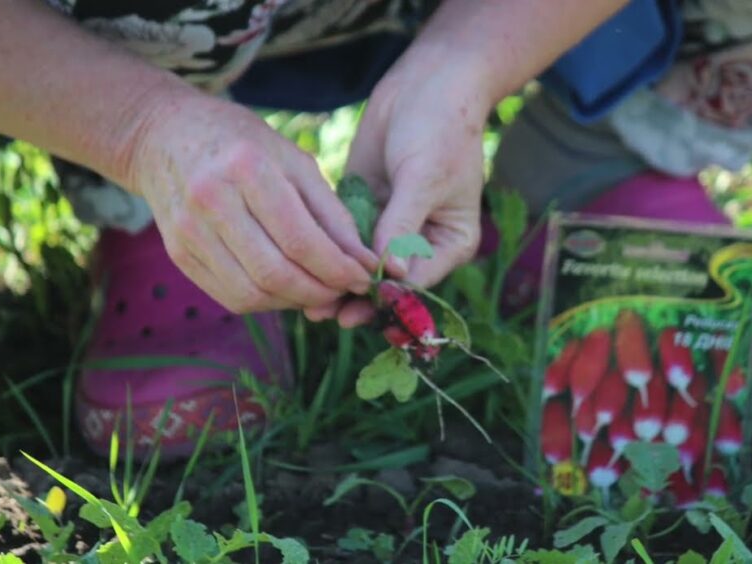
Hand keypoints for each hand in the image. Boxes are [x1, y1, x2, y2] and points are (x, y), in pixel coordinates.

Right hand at [124, 93, 376, 312]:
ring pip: (252, 294)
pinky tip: (286, 289)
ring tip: (319, 292)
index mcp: (247, 167)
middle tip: (345, 291)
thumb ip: (332, 213)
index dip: (338, 269)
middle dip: (320, 292)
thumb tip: (365, 263)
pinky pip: (230, 296)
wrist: (167, 136)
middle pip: (275, 273)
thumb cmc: (245, 145)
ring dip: (295, 302)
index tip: (365, 278)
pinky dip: (267, 302)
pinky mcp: (178, 254)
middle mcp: (211, 200)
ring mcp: (189, 231)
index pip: (300, 239)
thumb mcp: (295, 161)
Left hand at [305, 51, 492, 326]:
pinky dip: (325, 252)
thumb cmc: (440, 130)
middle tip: (324, 314)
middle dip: (357, 297)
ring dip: (336, 280)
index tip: (359, 305)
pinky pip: (343, 238)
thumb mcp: (425, 178)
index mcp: (449, 243)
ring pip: (361, 265)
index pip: (418, 281)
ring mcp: (390, 226)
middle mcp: (421, 242)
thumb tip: (391, 272)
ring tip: (307, 302)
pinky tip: (302, 265)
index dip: (388, 297)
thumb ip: (404, 224)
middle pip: (387, 282)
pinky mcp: (364, 207)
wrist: (426, 85)